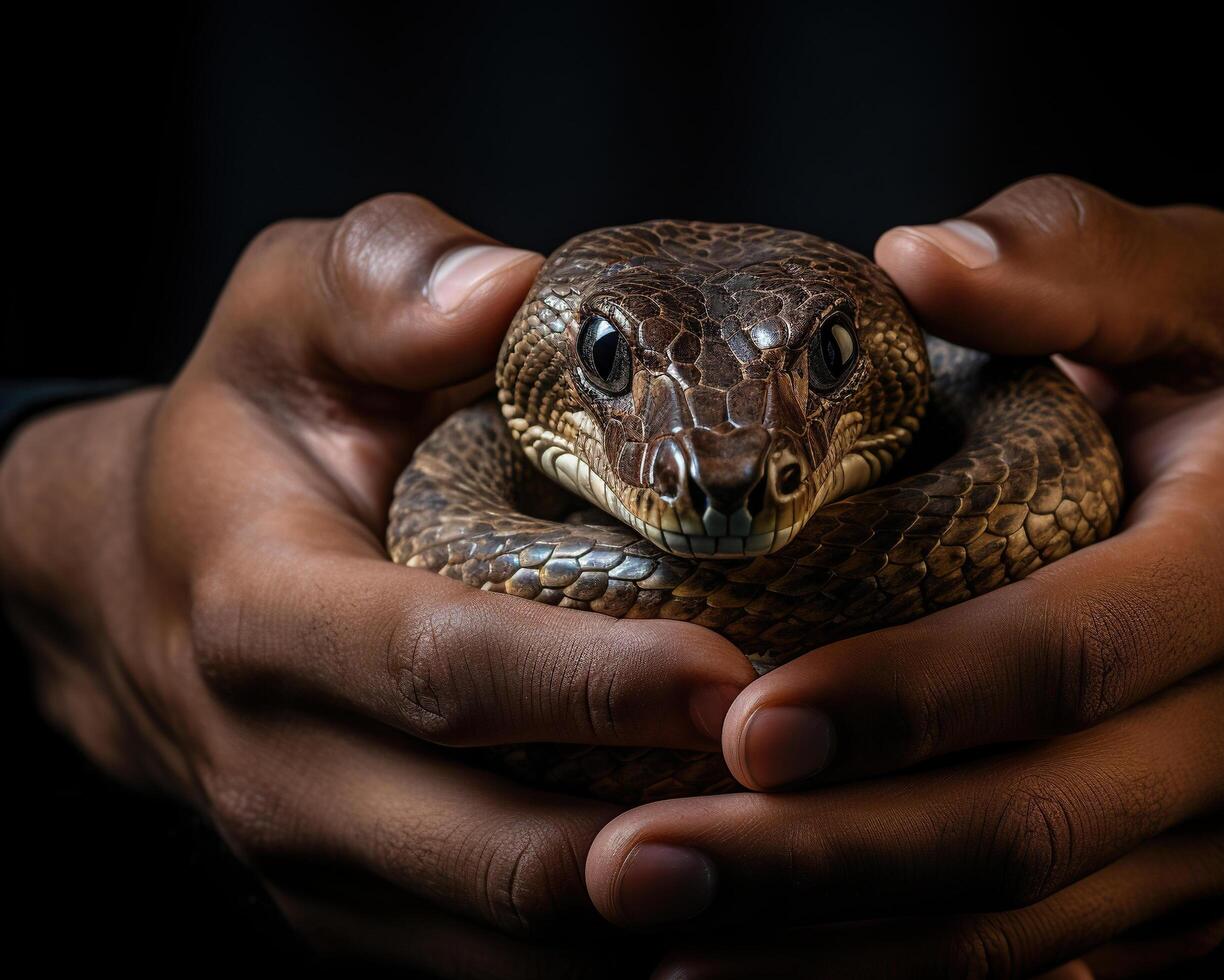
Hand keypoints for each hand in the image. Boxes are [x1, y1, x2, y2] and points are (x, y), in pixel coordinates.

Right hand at [0, 194, 753, 974]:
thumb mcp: (288, 310)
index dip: (590, 686)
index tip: (735, 678)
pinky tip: (728, 901)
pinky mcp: (353, 917)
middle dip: (661, 843)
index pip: (438, 668)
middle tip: (816, 799)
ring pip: (507, 946)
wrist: (136, 581)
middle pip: (490, 852)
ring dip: (659, 918)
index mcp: (260, 609)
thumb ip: (383, 277)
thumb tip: (513, 289)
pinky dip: (616, 950)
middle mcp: (278, 766)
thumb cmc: (247, 430)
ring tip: (799, 864)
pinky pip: (496, 975)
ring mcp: (313, 866)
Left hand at [582, 177, 1223, 976]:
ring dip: (829, 948)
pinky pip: (1036, 968)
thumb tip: (913, 257)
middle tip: (635, 863)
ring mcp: (1218, 840)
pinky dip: (891, 976)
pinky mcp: (1184, 904)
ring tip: (658, 934)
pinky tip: (757, 965)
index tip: (748, 720)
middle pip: (1023, 828)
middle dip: (822, 859)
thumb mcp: (1214, 292)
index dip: (915, 694)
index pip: (1074, 649)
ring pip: (1018, 930)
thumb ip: (1077, 260)